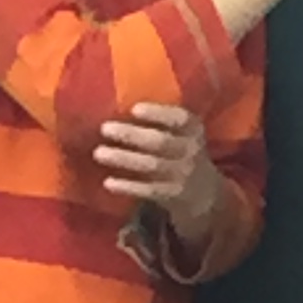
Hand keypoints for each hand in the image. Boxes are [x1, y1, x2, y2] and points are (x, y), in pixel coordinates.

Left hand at [96, 102, 223, 243]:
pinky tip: (108, 182)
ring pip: (152, 165)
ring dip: (124, 158)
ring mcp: (183, 175)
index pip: (180, 118)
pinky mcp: (173, 195)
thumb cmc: (180, 153)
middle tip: (105, 128)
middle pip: (161, 142)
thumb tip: (116, 107)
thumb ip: (160, 122)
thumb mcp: (182, 134)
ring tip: (98, 153)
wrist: (204, 193)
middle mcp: (191, 151)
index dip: (158, 113)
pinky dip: (128, 186)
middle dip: (132, 135)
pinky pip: (149, 190)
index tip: (134, 109)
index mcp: (193, 130)